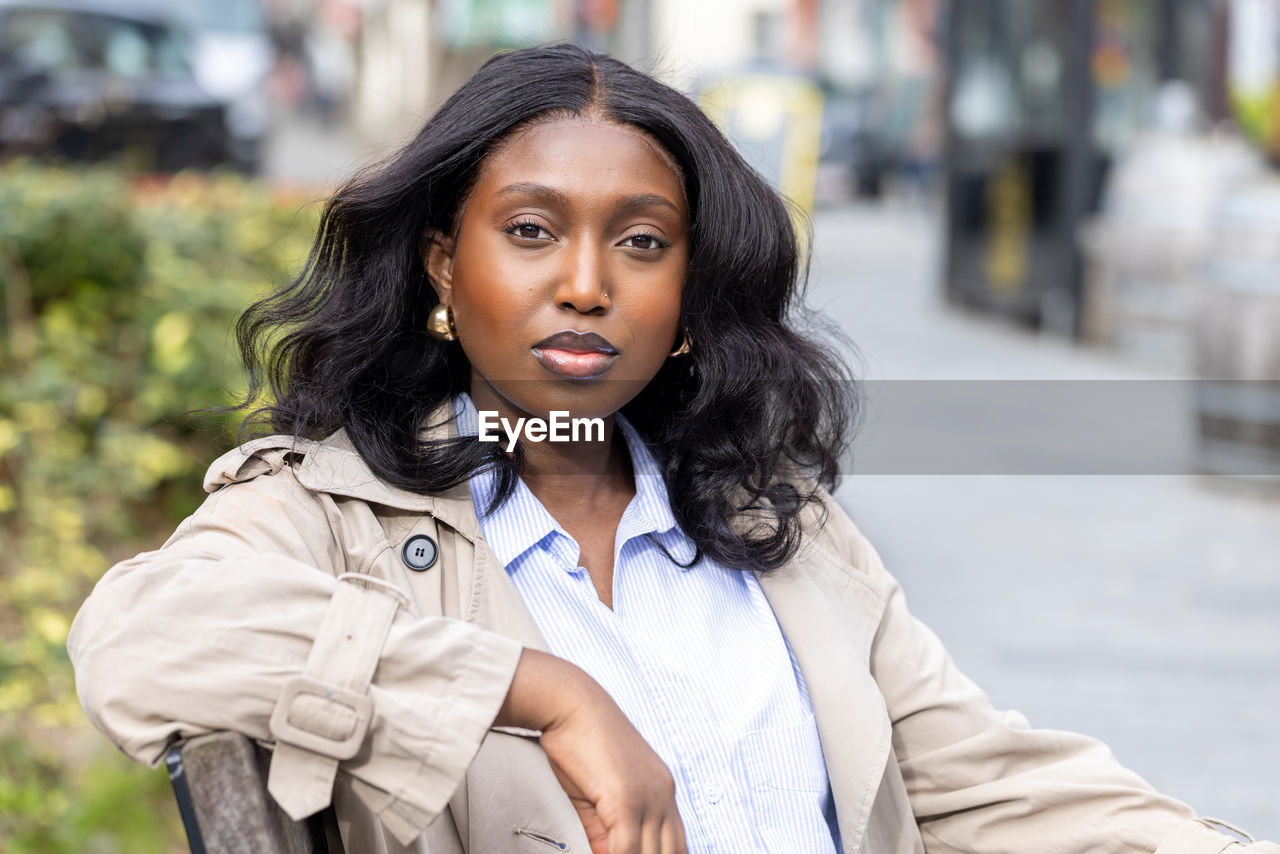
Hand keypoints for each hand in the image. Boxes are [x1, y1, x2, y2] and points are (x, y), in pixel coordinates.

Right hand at [496, 649, 688, 853]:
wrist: (569, 704)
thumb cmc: (579, 742)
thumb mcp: (598, 793)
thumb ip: (605, 831)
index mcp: (663, 789)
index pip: (677, 844)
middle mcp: (663, 794)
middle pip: (670, 853)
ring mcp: (648, 797)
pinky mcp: (626, 800)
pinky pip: (626, 850)